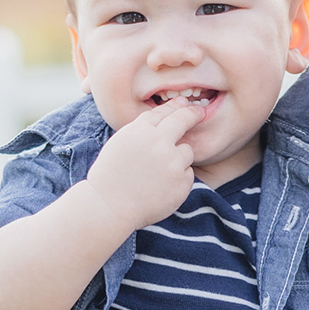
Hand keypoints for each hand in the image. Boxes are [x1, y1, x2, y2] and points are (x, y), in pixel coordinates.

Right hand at [82, 98, 201, 226]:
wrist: (109, 205)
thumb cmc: (110, 176)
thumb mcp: (119, 144)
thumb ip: (140, 132)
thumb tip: (161, 123)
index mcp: (139, 130)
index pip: (162, 112)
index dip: (174, 106)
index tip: (183, 104)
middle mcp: (159, 142)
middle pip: (182, 120)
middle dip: (192, 114)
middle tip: (199, 112)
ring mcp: (173, 161)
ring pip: (187, 151)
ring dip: (178, 158)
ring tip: (158, 173)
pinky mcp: (182, 181)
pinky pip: (188, 173)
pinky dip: (179, 178)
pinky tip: (162, 187)